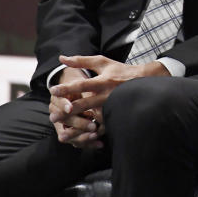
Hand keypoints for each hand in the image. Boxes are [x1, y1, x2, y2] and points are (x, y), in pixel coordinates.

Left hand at [49, 55, 169, 146]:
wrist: (144, 80)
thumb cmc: (120, 71)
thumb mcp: (102, 62)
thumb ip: (81, 61)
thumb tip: (61, 58)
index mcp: (103, 81)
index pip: (83, 85)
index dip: (68, 88)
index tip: (53, 91)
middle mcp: (107, 95)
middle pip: (85, 104)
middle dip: (68, 111)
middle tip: (53, 117)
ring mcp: (112, 107)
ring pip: (93, 119)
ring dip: (77, 127)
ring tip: (63, 133)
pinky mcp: (116, 115)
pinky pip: (102, 126)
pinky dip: (91, 133)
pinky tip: (80, 139)